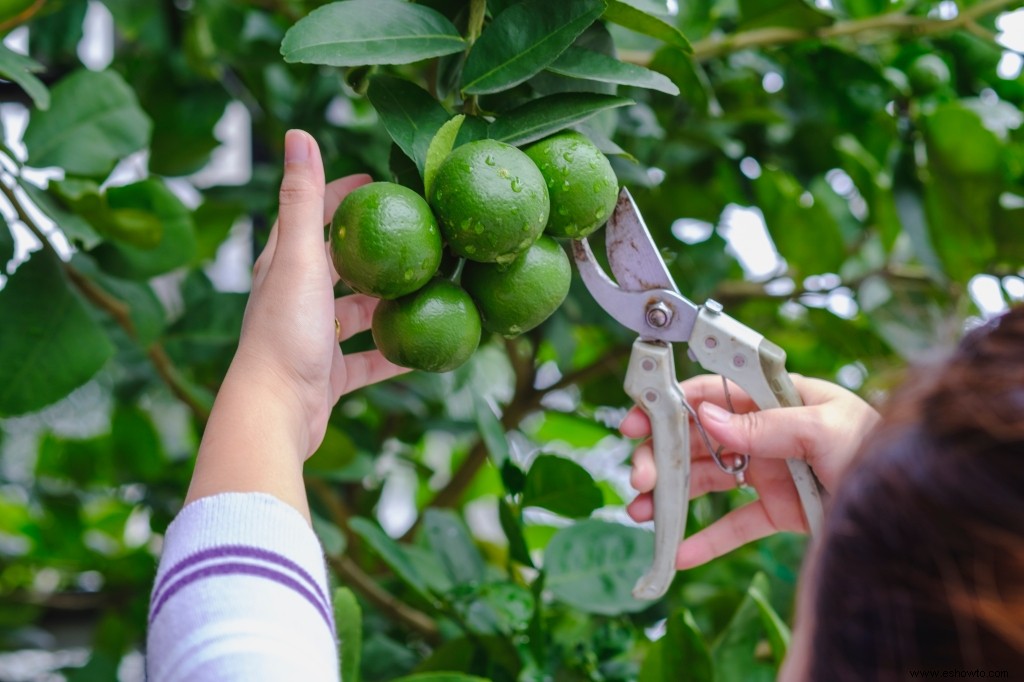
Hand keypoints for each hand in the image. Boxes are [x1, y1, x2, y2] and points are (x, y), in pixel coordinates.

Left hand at [232, 130, 407, 458]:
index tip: (377, 181)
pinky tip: (424, 347)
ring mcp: (312, 338)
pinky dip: (393, 353)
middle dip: (375, 249)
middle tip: (419, 234)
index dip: (339, 194)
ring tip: (431, 288)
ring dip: (389, 303)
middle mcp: (295, 298)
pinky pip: (367, 360)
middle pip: (340, 264)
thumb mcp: (299, 258)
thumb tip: (298, 132)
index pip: (311, 215)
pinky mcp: (327, 375)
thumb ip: (301, 199)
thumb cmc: (284, 331)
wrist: (275, 412)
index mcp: (283, 265)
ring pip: (357, 313)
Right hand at [621, 374, 878, 568]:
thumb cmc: (882, 452)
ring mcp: (771, 471)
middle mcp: (769, 431)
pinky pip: (734, 524)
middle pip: (700, 439)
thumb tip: (707, 417)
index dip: (671, 402)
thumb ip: (766, 425)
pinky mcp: (779, 511)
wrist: (914, 512)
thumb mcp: (827, 429)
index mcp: (780, 397)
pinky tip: (678, 553)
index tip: (637, 420)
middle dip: (664, 455)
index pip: (715, 391)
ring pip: (708, 480)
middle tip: (639, 477)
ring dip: (672, 495)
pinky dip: (706, 539)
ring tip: (642, 513)